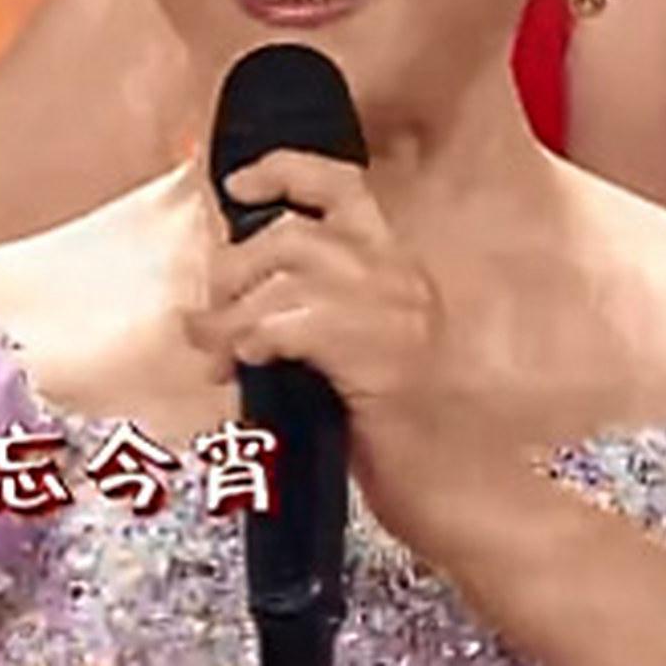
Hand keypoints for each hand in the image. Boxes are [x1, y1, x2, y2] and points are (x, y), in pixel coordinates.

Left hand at [184, 152, 521, 558]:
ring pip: (289, 273)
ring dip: (233, 313)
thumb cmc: (398, 437)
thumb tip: (222, 299)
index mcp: (395, 270)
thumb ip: (303, 314)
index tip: (235, 184)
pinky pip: (297, 322)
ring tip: (216, 350)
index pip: (341, 184)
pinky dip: (256, 338)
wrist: (457, 495)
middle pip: (294, 232)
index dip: (283, 170)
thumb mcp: (346, 356)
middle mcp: (400, 280)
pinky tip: (247, 364)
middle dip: (233, 268)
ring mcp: (396, 318)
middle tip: (208, 318)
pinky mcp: (383, 360)